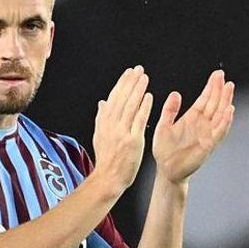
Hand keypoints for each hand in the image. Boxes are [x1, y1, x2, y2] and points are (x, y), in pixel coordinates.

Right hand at [92, 65, 152, 191]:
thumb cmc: (106, 159)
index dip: (121, 84)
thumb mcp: (99, 136)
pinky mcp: (132, 140)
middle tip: (138, 70)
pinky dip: (144, 107)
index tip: (128, 73)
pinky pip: (139, 120)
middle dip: (130, 82)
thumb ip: (101, 118)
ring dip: (137, 90)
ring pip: (130, 106)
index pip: (113, 98)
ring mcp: (122, 132)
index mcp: (104, 122)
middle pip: (121, 98)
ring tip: (144, 78)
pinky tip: (149, 97)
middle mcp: (111, 125)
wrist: (108, 178)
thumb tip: (102, 102)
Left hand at [152, 69, 234, 184]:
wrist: (166, 170)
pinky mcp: (209, 144)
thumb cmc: (164, 149)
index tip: (217, 75)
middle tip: (223, 76)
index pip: (205, 99)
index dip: (211, 87)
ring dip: (225, 101)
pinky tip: (229, 110)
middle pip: (215, 103)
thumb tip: (175, 93)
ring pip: (220, 114)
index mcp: (192, 118)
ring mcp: (207, 133)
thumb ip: (169, 110)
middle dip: (220, 90)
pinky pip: (220, 131)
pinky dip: (225, 121)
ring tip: (229, 87)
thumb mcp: (164, 126)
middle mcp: (202, 124)